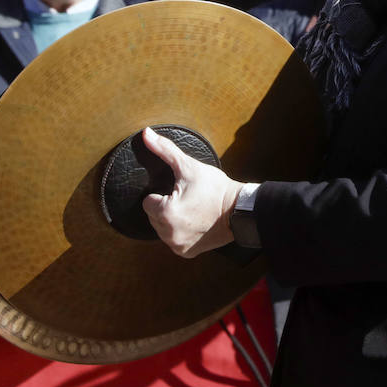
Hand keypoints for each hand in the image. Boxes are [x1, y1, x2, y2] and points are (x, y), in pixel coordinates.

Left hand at [139, 126, 243, 257]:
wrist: (240, 209)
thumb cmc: (215, 188)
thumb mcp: (189, 167)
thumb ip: (165, 150)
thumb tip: (146, 134)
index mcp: (165, 212)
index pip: (148, 202)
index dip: (163, 194)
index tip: (181, 192)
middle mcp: (168, 233)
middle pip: (154, 217)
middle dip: (166, 208)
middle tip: (188, 200)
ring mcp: (177, 244)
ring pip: (162, 229)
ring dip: (172, 221)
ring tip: (192, 211)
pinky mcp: (186, 252)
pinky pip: (174, 241)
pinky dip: (181, 233)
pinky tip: (195, 223)